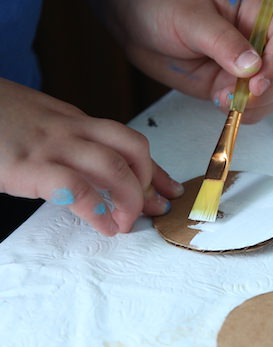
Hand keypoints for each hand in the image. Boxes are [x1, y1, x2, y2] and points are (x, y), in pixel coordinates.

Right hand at [0, 78, 183, 235]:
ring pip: (113, 166)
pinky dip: (97, 210)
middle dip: (150, 180)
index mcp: (75, 120)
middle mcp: (71, 128)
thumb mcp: (39, 123)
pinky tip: (102, 226)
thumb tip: (93, 171)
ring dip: (130, 198)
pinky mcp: (29, 166)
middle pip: (133, 146)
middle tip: (153, 208)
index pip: (129, 141)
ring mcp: (52, 145)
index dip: (154, 169)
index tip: (169, 189)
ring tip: (126, 223)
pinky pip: (77, 188)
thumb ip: (68, 141)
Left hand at [105, 0, 272, 122]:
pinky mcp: (228, 85)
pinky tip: (219, 102)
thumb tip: (252, 67)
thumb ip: (223, 41)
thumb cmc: (162, 1)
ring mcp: (245, 66)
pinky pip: (251, 107)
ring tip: (220, 97)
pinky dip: (243, 113)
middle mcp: (257, 40)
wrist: (132, 18)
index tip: (259, 80)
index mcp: (257, 12)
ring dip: (255, 104)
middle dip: (267, 88)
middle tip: (238, 95)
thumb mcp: (191, 16)